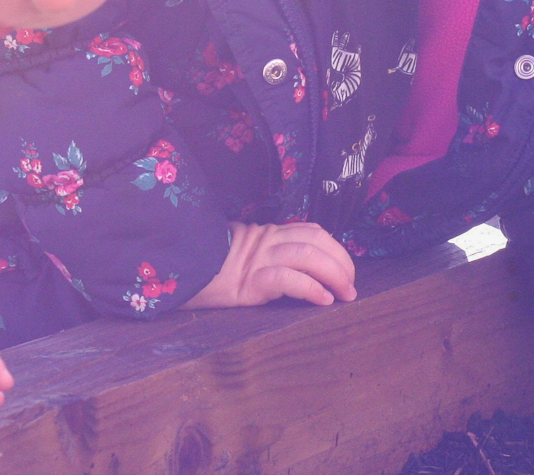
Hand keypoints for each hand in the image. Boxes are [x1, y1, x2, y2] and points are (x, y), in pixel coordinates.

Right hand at [184, 220, 358, 308]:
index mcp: (270, 234)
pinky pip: (287, 279)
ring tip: (345, 294)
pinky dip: (310, 288)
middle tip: (351, 287)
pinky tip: (323, 300)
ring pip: (308, 256)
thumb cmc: (214, 270)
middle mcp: (268, 242)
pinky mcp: (250, 282)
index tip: (348, 271)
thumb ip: (272, 254)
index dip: (337, 249)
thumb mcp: (246, 255)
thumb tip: (306, 271)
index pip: (314, 232)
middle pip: (317, 243)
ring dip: (334, 275)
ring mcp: (259, 260)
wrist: (181, 272)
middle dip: (342, 263)